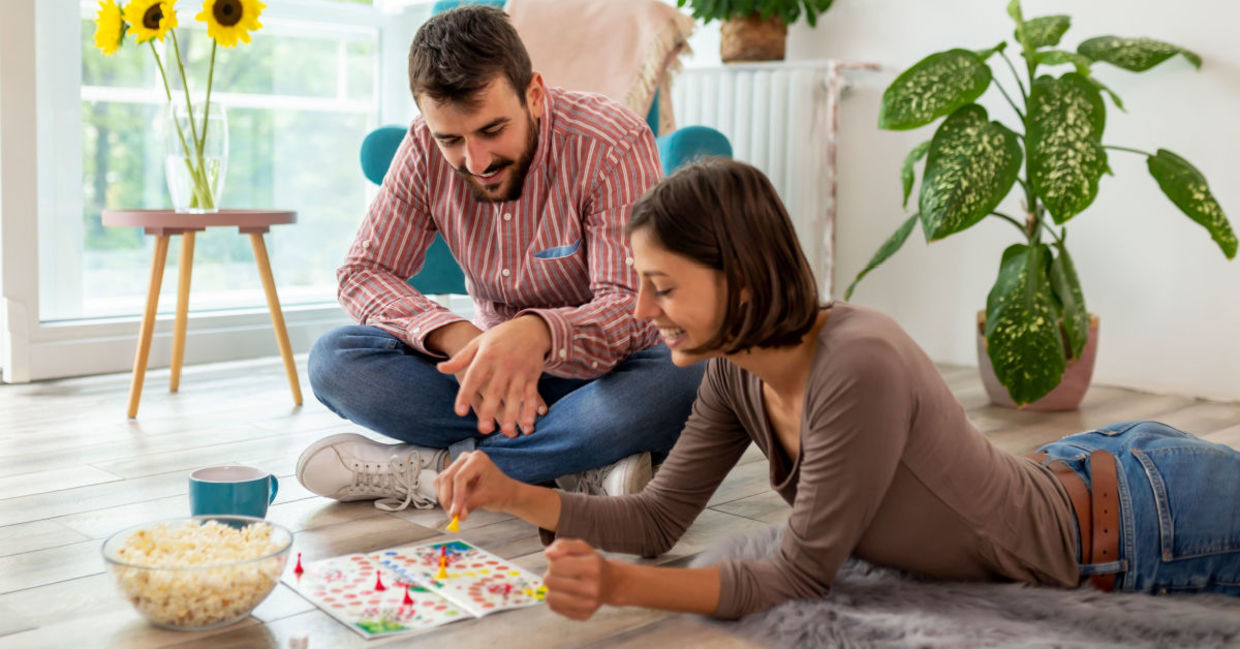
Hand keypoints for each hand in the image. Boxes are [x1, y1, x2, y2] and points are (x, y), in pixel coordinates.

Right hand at [433, 450, 516, 520]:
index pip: (460, 477)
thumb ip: (470, 505)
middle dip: (448, 499)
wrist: (503, 491)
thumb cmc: (499, 492)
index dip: (456, 496)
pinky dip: (444, 497)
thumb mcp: (487, 498)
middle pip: (447, 478)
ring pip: (441, 481)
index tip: (455, 513)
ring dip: (444, 499)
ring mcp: (457, 464)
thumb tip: (456, 515)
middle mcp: (465, 458)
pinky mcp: (452, 473)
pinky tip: (453, 507)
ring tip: (455, 514)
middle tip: (452, 516)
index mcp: (478, 459)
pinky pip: (440, 484)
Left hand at [437, 316, 550, 436]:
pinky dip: (531, 409)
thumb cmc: (500, 338)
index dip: (466, 394)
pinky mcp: (533, 375)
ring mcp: (520, 370)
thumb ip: (460, 359)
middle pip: (496, 390)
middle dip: (491, 410)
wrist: (531, 328)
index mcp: (487, 356)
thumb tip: (440, 368)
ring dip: (513, 414)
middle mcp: (504, 364)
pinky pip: (532, 394)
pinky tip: (529, 424)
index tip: (459, 412)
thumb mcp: (478, 343)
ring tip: (508, 431)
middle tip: (484, 429)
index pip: (474, 377)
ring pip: (516, 395)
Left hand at [543, 539, 615, 620]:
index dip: (554, 562)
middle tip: (562, 574)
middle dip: (551, 575)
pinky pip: (554, 608)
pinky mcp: (583, 615)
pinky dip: (556, 600)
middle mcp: (592, 588)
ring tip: (562, 583)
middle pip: (549, 581)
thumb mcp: (581, 547)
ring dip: (552, 588)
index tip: (562, 563)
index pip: (555, 566)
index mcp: (592, 567)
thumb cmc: (593, 563)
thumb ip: (563, 545)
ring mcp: (588, 605)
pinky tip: (566, 594)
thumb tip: (547, 554)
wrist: (612, 583)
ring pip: (550, 597)